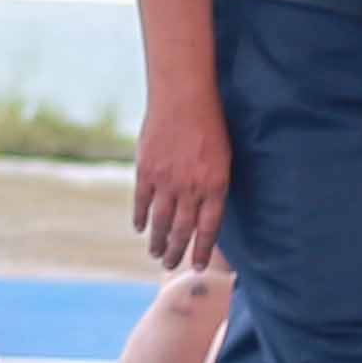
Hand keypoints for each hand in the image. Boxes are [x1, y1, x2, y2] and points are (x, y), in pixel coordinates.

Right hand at [132, 90, 230, 273]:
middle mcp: (191, 188)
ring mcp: (166, 180)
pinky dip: (140, 217)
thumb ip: (213, 185)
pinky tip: (139, 228)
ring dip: (157, 240)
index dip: (202, 249)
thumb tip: (205, 210)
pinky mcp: (146, 170)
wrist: (183, 97)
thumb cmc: (209, 123)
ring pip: (160, 221)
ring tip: (155, 254)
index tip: (196, 265)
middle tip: (169, 265)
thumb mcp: (223, 157)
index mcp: (215, 185)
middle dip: (176, 251)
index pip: (208, 229)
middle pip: (182, 230)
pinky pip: (141, 201)